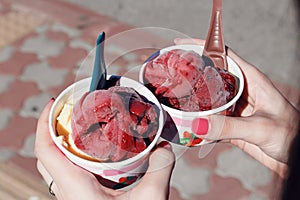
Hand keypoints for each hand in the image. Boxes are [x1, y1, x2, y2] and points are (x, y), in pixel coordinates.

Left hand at [35, 99, 174, 199]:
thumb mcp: (151, 198)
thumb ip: (161, 167)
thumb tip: (164, 145)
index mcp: (76, 188)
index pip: (46, 151)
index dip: (43, 124)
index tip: (53, 105)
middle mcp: (68, 192)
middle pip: (48, 155)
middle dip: (55, 130)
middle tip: (72, 113)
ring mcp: (72, 197)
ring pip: (56, 165)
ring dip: (64, 144)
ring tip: (82, 129)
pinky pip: (69, 175)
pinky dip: (76, 158)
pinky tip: (96, 154)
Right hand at [175, 38, 299, 177]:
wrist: (296, 158)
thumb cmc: (291, 136)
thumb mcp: (260, 127)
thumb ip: (229, 126)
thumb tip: (197, 124)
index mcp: (251, 80)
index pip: (224, 55)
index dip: (203, 46)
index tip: (182, 44)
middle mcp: (241, 91)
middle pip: (212, 74)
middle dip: (192, 72)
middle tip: (171, 73)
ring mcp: (235, 108)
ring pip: (209, 98)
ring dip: (193, 98)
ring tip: (173, 97)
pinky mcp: (232, 125)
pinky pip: (210, 119)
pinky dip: (198, 121)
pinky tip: (187, 124)